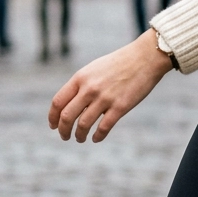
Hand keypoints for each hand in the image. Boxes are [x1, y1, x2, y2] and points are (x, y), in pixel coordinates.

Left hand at [48, 30, 171, 143]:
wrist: (145, 57)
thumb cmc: (120, 63)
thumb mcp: (94, 69)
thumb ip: (82, 84)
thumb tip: (71, 104)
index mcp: (81, 78)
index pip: (58, 101)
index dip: (53, 117)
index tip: (53, 125)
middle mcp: (90, 88)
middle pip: (67, 116)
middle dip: (63, 130)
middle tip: (65, 136)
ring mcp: (105, 98)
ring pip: (83, 125)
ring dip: (79, 136)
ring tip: (80, 139)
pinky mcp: (120, 107)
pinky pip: (103, 128)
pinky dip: (97, 136)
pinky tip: (96, 138)